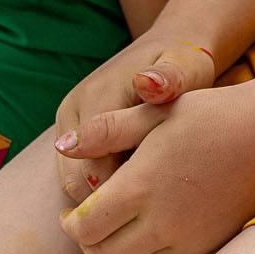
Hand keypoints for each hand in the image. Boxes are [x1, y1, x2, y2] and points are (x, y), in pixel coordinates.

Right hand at [52, 34, 221, 204]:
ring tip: (146, 196)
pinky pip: (79, 172)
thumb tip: (146, 82)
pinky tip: (137, 184)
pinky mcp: (72, 131)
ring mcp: (68, 122)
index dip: (121, 195)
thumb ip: (169, 78)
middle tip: (152, 209)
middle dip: (109, 201)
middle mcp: (73, 110)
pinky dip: (103, 184)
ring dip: (104, 194)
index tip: (157, 204)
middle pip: (75, 180)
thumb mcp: (186, 66)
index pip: (91, 170)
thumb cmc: (185, 62)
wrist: (170, 44)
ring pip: (73, 180)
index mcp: (96, 97)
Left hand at [59, 85, 254, 253]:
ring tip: (122, 230)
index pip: (86, 227)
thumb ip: (106, 131)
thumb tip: (63, 147)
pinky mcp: (211, 250)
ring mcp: (190, 241)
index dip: (71, 223)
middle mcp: (163, 222)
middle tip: (91, 224)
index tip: (72, 211)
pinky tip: (156, 238)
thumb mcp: (156, 112)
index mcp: (142, 186)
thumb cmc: (213, 114)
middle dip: (90, 244)